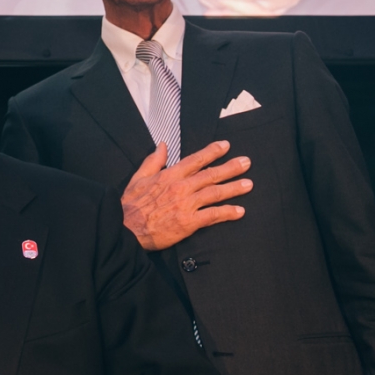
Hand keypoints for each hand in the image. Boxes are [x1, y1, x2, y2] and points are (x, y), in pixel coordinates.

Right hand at [120, 140, 251, 250]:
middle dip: (230, 167)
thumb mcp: (139, 177)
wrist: (126, 229)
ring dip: (234, 188)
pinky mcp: (188, 222)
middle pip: (211, 175)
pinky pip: (212, 216)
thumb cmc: (131, 205)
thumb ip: (153, 160)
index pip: (195, 160)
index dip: (212, 152)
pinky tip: (240, 211)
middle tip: (246, 162)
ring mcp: (186, 205)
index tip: (226, 146)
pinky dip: (227, 213)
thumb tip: (163, 145)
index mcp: (169, 176)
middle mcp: (181, 187)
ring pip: (215, 193)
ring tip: (248, 184)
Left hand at [198, 0, 331, 16]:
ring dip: (235, 14)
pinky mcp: (287, 4)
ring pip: (255, 13)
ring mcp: (284, 4)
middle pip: (247, 6)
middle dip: (225, 6)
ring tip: (215, 14)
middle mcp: (280, 0)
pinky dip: (250, 15)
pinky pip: (266, 14)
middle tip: (205, 7)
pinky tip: (238, 14)